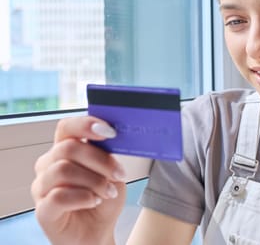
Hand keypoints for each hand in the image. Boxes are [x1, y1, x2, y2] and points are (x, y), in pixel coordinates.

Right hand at [31, 116, 126, 244]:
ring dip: (94, 181)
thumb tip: (111, 135)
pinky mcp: (42, 210)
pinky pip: (58, 196)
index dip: (85, 125)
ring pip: (63, 170)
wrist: (99, 231)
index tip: (110, 131)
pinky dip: (83, 197)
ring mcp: (42, 187)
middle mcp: (48, 165)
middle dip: (100, 161)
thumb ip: (107, 154)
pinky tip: (94, 201)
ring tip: (108, 192)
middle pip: (68, 149)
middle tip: (119, 174)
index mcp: (64, 150)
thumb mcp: (112, 172)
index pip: (66, 127)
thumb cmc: (103, 199)